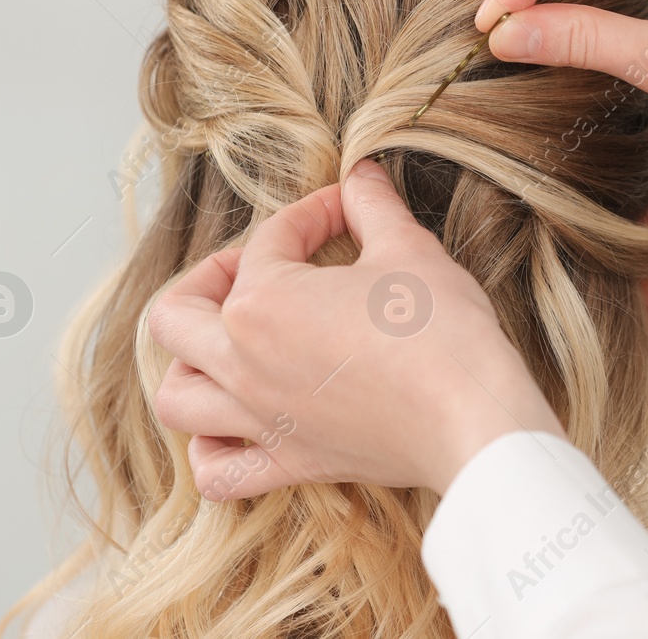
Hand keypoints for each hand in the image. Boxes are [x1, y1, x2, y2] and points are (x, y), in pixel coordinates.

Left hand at [148, 160, 563, 497]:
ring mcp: (261, 419)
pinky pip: (218, 472)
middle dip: (209, 277)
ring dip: (189, 364)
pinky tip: (237, 426)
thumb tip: (360, 175)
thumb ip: (372, 205)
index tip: (347, 209)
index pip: (269, 240)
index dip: (312, 214)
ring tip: (227, 344)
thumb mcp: (408, 248)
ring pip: (176, 397)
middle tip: (259, 265)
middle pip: (175, 317)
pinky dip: (211, 450)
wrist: (472, 418)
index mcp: (262, 302)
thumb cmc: (440, 332)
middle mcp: (243, 363)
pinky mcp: (291, 462)